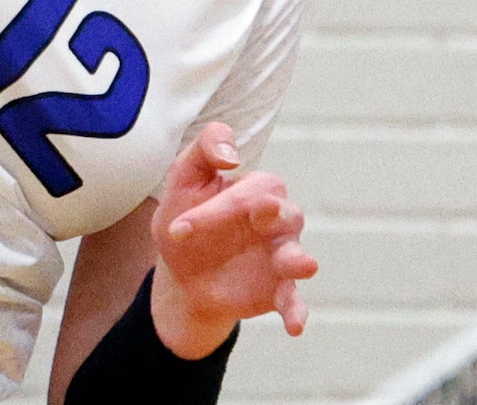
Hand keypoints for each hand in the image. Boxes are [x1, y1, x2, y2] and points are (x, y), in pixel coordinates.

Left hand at [148, 122, 317, 357]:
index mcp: (256, 190)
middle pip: (285, 213)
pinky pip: (293, 301)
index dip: (215, 209)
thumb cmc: (186, 217)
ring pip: (297, 255)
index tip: (177, 230)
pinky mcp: (277, 291)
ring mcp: (279, 257)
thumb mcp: (184, 180)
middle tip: (261, 214)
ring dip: (298, 260)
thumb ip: (205, 150)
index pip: (249, 191)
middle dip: (274, 215)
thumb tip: (231, 152)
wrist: (181, 275)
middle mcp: (276, 221)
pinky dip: (297, 312)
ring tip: (300, 266)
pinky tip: (296, 327)